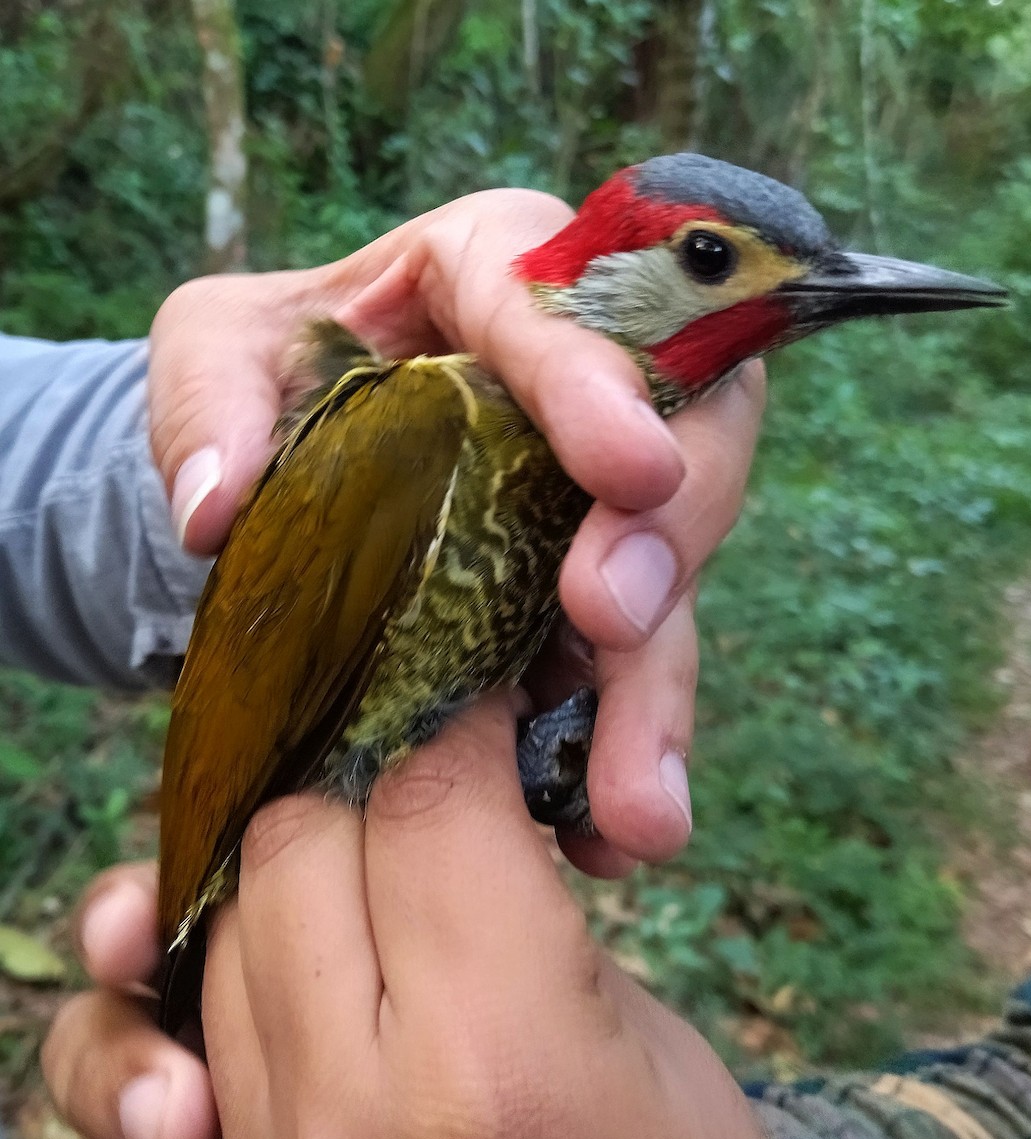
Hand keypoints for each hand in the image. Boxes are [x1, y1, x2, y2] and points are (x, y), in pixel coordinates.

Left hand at [39, 697, 790, 1138]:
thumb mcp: (648, 1035)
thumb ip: (522, 900)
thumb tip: (442, 773)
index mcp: (494, 1059)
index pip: (424, 795)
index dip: (458, 717)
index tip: (480, 702)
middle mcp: (349, 1118)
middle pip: (294, 845)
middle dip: (369, 784)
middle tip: (436, 788)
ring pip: (220, 928)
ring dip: (290, 878)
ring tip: (370, 884)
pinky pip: (155, 1061)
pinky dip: (206, 993)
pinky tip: (271, 987)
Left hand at [149, 190, 765, 871]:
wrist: (298, 453)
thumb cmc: (269, 374)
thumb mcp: (213, 352)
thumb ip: (208, 402)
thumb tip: (219, 509)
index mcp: (497, 273)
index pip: (565, 311)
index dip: (603, 387)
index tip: (625, 471)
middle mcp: (581, 382)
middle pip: (681, 440)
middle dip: (662, 536)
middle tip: (612, 621)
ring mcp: (595, 497)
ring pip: (666, 578)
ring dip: (652, 690)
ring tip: (634, 807)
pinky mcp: (590, 590)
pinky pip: (624, 665)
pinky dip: (617, 747)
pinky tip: (601, 832)